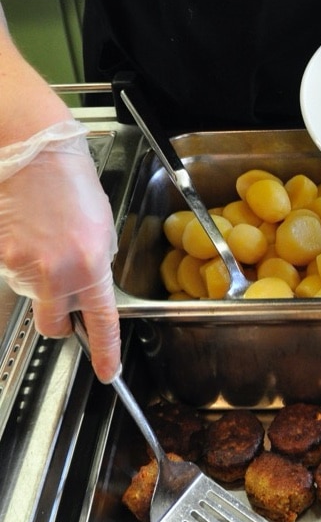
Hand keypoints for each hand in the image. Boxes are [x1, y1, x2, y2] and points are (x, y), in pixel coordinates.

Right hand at [0, 121, 120, 381]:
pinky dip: (18, 260)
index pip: (102, 323)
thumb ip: (96, 265)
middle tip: (63, 296)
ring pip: (30, 294)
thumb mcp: (101, 228)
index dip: (105, 351)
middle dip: (60, 319)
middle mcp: (56, 273)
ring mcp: (21, 266)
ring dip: (37, 278)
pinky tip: (26, 233)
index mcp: (91, 267)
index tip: (108, 371)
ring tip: (44, 239)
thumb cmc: (70, 181)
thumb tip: (86, 287)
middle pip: (54, 324)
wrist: (33, 151)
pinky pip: (10, 272)